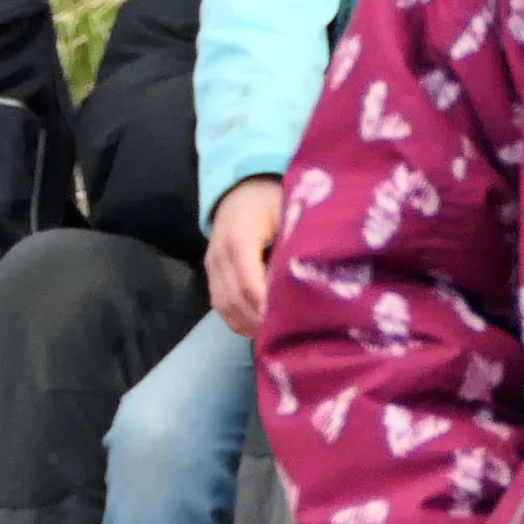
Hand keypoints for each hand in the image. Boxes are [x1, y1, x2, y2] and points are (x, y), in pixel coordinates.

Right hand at [207, 177, 285, 337]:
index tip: (290, 323)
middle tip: (288, 337)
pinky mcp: (211, 272)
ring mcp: (211, 264)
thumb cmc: (273, 198)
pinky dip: (237, 319)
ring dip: (248, 324)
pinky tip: (258, 327)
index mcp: (240, 237)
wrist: (244, 186)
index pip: (249, 283)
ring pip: (224, 306)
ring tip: (275, 336)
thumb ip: (295, 245)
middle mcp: (219, 253)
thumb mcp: (289, 213)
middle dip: (260, 321)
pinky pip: (219, 304)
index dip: (266, 307)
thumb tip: (312, 280)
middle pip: (235, 299)